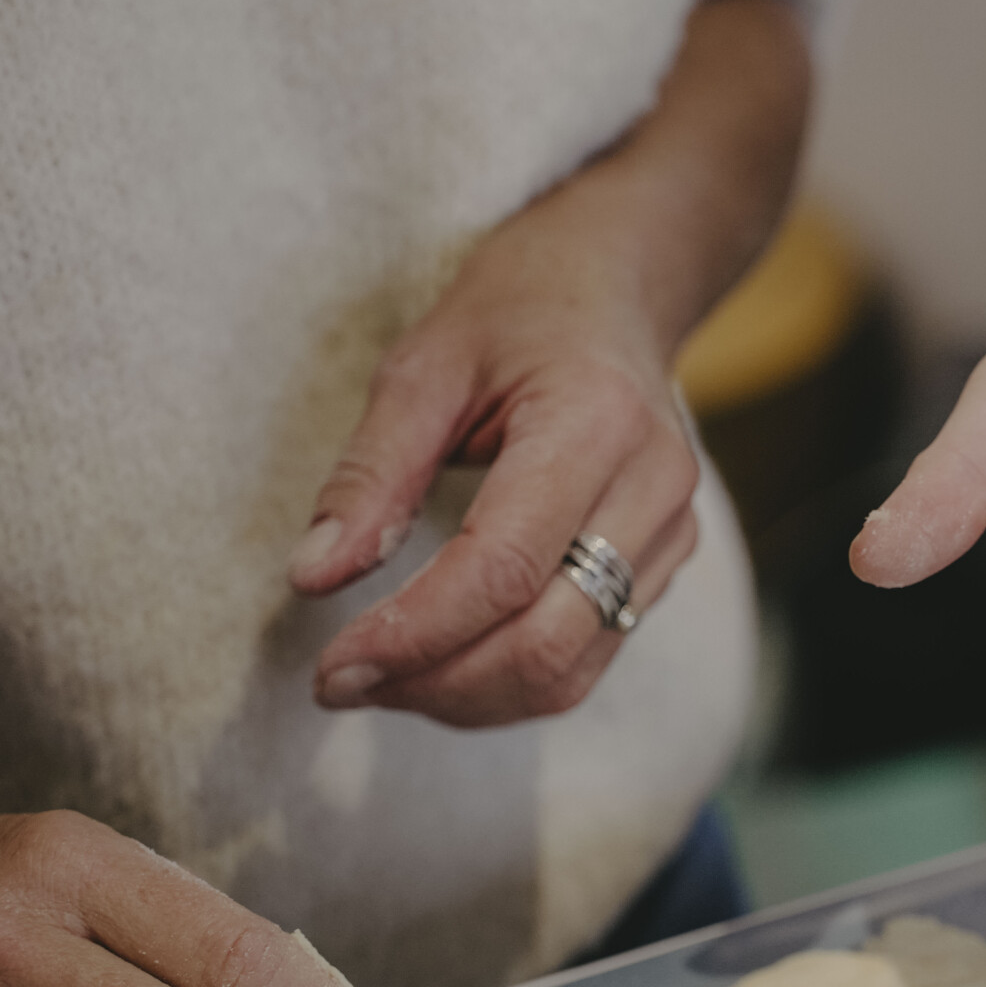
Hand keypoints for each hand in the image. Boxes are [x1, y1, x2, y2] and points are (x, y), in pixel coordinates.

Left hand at [286, 192, 706, 725]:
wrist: (617, 288)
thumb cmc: (517, 312)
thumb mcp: (425, 365)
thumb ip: (371, 474)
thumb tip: (313, 577)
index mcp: (596, 423)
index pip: (504, 568)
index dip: (414, 634)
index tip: (331, 667)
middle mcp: (654, 489)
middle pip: (546, 641)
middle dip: (434, 683)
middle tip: (339, 685)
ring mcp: (672, 535)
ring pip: (570, 669)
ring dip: (466, 698)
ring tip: (381, 680)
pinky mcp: (665, 564)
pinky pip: (586, 658)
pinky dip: (506, 684)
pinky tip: (441, 665)